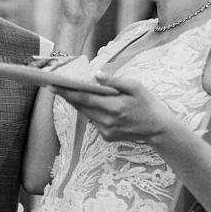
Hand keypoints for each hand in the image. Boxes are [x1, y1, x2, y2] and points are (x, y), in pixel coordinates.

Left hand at [51, 73, 177, 142]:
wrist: (157, 129)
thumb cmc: (147, 104)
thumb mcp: (135, 87)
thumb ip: (114, 81)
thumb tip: (96, 75)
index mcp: (114, 107)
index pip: (84, 98)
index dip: (67, 92)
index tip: (53, 86)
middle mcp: (107, 121)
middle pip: (81, 107)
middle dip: (67, 96)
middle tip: (54, 86)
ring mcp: (106, 131)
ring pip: (85, 114)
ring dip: (76, 103)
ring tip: (67, 92)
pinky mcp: (106, 137)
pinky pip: (93, 121)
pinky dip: (90, 112)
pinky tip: (89, 104)